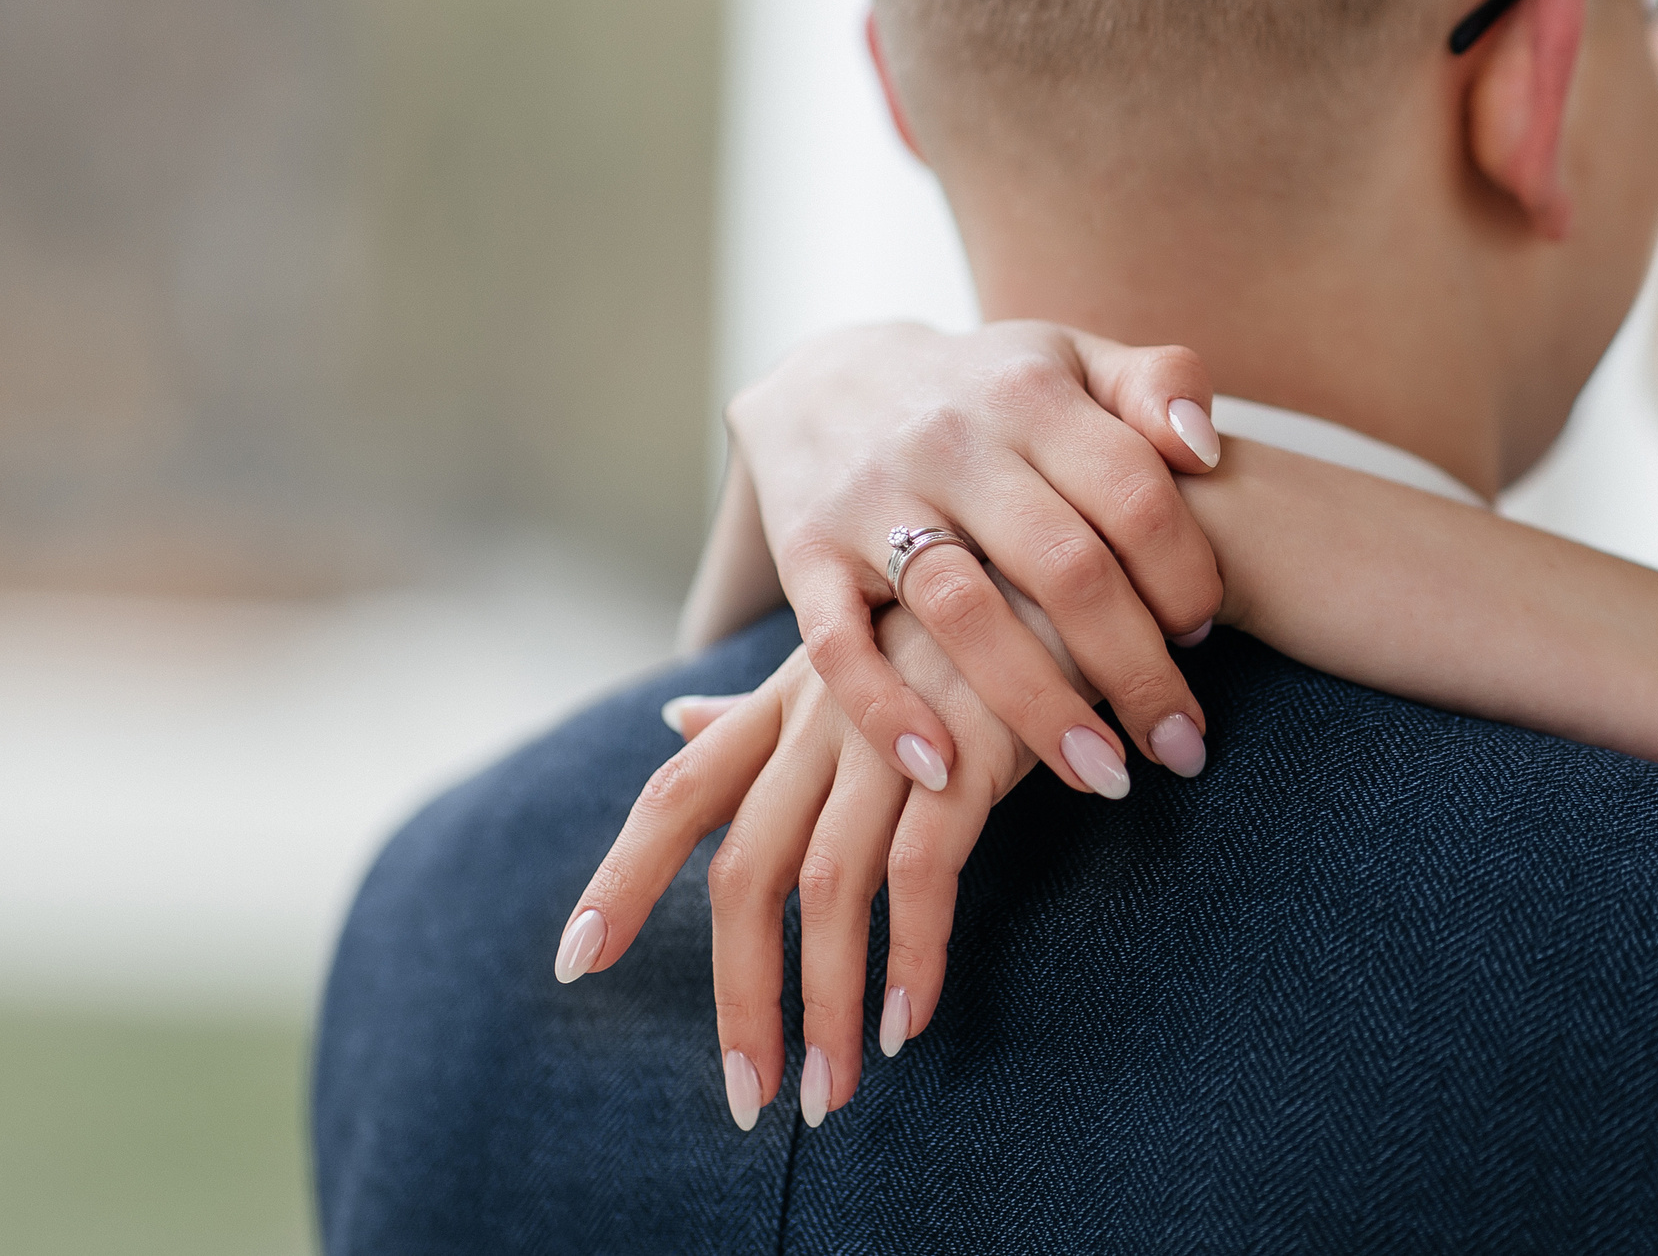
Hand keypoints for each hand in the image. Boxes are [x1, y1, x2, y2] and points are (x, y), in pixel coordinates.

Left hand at [562, 607, 1040, 1128]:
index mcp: (789, 702)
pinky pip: (922, 873)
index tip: (576, 963)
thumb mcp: (858, 653)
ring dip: (827, 1004)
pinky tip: (911, 1022)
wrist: (1080, 559)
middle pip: (746, 872)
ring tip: (835, 1092)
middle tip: (749, 1098)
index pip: (680, 794)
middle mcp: (823, 717)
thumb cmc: (975, 615)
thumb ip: (765, 709)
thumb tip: (677, 725)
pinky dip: (912, 955)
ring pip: (827, 889)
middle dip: (739, 996)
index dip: (623, 876)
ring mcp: (893, 732)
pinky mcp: (972, 750)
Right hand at [689, 321, 1225, 794]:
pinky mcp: (806, 553)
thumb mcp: (1074, 359)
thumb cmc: (987, 391)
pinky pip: (840, 644)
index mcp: (1034, 396)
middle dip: (1137, 670)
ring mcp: (874, 499)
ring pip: (967, 615)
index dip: (1185, 575)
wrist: (825, 380)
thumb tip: (1205, 449)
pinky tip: (945, 771)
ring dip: (1042, 709)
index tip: (1205, 635)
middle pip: (1066, 569)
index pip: (1135, 495)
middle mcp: (955, 444)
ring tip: (1105, 777)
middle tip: (1183, 745)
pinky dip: (887, 711)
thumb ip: (1157, 385)